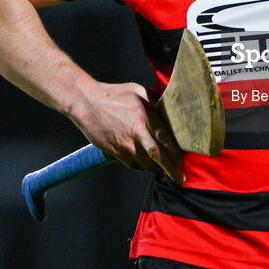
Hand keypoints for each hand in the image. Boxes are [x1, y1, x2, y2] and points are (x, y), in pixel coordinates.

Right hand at [66, 81, 183, 182]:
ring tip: (163, 168)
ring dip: (156, 168)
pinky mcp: (114, 151)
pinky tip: (146, 163)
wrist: (86, 103)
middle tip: (179, 178)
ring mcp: (124, 145)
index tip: (182, 162)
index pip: (165, 141)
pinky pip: (132, 164)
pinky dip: (141, 166)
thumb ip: (156, 101)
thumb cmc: (114, 94)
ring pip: (145, 164)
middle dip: (171, 170)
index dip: (176, 154)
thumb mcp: (139, 91)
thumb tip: (170, 108)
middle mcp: (136, 134)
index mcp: (144, 118)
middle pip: (157, 157)